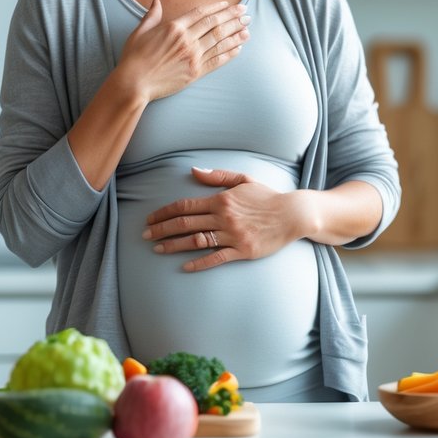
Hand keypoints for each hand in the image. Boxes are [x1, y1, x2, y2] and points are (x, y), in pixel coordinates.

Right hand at [116, 0, 249, 102]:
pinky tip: (238, 48)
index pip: (202, 14)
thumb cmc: (134, 57)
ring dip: (235, 34)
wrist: (134, 82)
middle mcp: (187, 40)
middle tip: (246, 12)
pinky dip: (229, 53)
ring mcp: (193, 56)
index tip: (229, 5)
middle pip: (215, 25)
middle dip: (233, 17)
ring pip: (220, 41)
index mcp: (174, 27)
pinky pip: (217, 60)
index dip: (218, 8)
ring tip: (248, 28)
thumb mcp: (140, 31)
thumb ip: (152, 14)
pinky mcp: (195, 72)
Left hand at [142, 167, 318, 271]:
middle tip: (145, 236)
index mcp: (221, 199)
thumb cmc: (267, 197)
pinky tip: (184, 266)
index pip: (185, 205)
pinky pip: (216, 258)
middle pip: (185, 224)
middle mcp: (224, 217)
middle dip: (162, 229)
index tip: (150, 219)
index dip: (164, 213)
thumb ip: (217, 177)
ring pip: (196, 241)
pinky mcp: (242, 251)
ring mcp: (233, 235)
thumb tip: (194, 171)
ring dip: (174, 245)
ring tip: (158, 249)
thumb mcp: (243, 180)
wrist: (292, 214)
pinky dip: (199, 263)